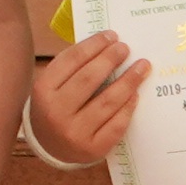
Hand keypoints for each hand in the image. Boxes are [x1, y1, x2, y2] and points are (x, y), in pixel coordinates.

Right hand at [32, 33, 147, 163]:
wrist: (49, 147)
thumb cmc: (56, 107)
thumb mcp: (53, 86)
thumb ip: (74, 67)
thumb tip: (108, 45)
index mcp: (43, 90)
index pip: (72, 60)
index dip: (94, 45)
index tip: (111, 35)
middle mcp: (56, 112)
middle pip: (89, 78)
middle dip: (111, 59)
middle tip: (125, 48)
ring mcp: (75, 133)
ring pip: (107, 101)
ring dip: (129, 80)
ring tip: (142, 67)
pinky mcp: (93, 149)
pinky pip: (116, 124)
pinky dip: (128, 106)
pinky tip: (135, 94)